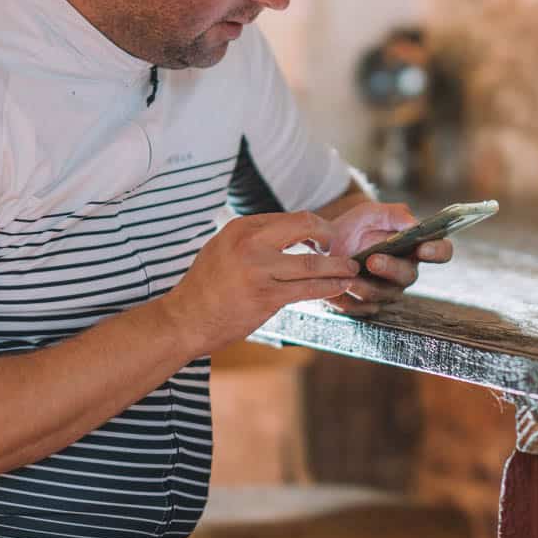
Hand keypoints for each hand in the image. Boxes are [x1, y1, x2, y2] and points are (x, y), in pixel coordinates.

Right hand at [162, 211, 360, 352]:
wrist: (185, 319)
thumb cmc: (206, 286)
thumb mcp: (223, 247)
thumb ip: (254, 238)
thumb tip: (289, 231)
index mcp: (241, 227)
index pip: (290, 217)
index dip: (314, 226)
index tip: (326, 237)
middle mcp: (250, 243)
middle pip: (305, 227)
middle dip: (330, 235)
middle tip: (343, 247)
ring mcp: (259, 270)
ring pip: (312, 262)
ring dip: (337, 266)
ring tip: (352, 269)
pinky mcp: (266, 297)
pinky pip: (308, 289)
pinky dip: (329, 287)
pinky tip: (340, 287)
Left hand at [318, 200, 454, 318]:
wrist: (329, 241)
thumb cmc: (358, 225)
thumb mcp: (374, 212)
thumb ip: (396, 214)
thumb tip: (414, 224)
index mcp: (416, 248)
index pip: (440, 251)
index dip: (437, 251)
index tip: (424, 248)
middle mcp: (405, 272)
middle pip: (409, 276)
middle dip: (391, 268)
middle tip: (373, 260)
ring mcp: (387, 290)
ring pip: (383, 294)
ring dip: (366, 286)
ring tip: (349, 277)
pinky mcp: (367, 304)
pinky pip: (361, 307)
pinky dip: (349, 300)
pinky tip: (337, 290)